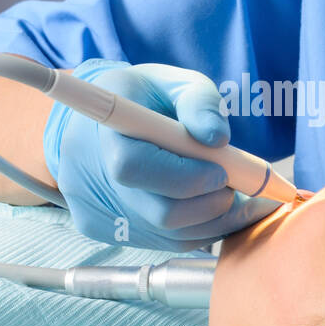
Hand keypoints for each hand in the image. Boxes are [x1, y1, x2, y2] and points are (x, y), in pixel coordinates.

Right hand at [43, 60, 277, 248]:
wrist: (96, 123)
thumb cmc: (143, 99)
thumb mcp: (173, 82)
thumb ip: (199, 102)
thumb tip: (217, 137)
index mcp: (103, 132)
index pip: (136, 168)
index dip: (186, 177)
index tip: (222, 171)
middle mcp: (90, 178)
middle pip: (159, 213)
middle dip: (210, 204)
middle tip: (235, 186)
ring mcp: (98, 212)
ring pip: (169, 235)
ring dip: (212, 220)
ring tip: (230, 194)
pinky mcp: (108, 233)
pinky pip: (165, 243)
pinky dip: (197, 229)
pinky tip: (209, 206)